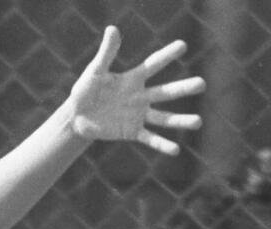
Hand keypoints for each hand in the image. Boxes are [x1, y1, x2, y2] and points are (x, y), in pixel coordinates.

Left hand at [68, 27, 203, 154]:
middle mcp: (140, 96)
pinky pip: (149, 138)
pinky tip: (176, 150)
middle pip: (165, 92)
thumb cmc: (85, 91)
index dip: (166, 55)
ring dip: (180, 121)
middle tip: (202, 84)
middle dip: (183, 89)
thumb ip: (106, 53)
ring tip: (198, 122)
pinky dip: (161, 144)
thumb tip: (112, 29)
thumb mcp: (94, 72)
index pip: (153, 65)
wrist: (76, 117)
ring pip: (163, 118)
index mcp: (133, 79)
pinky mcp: (131, 131)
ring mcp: (138, 115)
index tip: (182, 46)